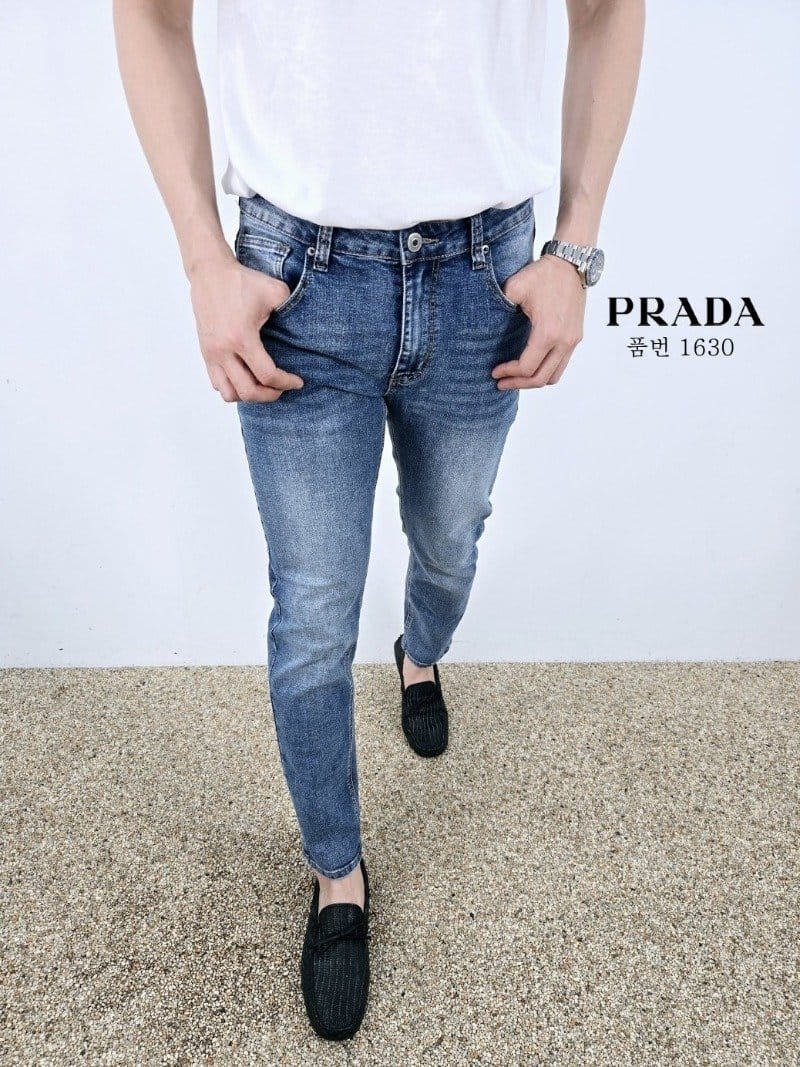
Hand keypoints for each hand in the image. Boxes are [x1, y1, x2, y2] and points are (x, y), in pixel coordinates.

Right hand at [189, 249, 304, 401]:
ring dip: (248, 395)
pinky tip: (247, 377)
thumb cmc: (243, 281)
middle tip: (282, 388)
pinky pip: (217, 383)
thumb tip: (307, 328)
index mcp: (242, 338)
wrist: (210, 273)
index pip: (267, 375)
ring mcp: (211, 354)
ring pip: (229, 393)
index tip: (298, 381)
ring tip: (263, 386)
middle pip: (248, 392)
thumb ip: (293, 309)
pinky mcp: (205, 352)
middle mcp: (223, 351)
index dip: (286, 383)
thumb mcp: (275, 291)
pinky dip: (233, 387)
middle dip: (269, 395)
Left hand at [491, 254, 586, 389]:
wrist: (571, 263)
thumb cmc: (543, 275)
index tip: (495, 372)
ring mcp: (572, 340)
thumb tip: (483, 325)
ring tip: (516, 378)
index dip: (508, 374)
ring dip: (534, 381)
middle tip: (501, 383)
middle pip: (540, 379)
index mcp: (548, 332)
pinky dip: (545, 370)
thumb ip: (499, 307)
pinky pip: (561, 365)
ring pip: (553, 376)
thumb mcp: (515, 288)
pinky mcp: (575, 337)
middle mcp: (564, 341)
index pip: (526, 367)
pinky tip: (531, 365)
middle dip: (518, 384)